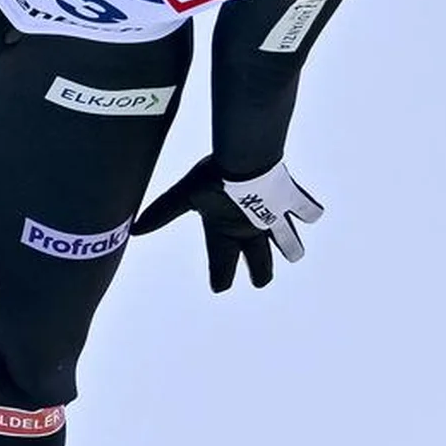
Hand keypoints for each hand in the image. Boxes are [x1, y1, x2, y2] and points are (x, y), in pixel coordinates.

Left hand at [129, 156, 324, 292]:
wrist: (246, 159)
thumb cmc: (214, 178)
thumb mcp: (184, 196)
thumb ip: (161, 213)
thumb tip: (134, 230)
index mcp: (226, 235)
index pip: (222, 268)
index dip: (220, 279)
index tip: (219, 287)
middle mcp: (252, 233)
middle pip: (260, 265)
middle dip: (260, 274)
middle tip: (259, 281)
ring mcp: (273, 220)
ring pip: (288, 243)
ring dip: (290, 249)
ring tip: (293, 254)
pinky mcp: (290, 202)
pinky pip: (306, 211)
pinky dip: (309, 212)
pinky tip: (312, 215)